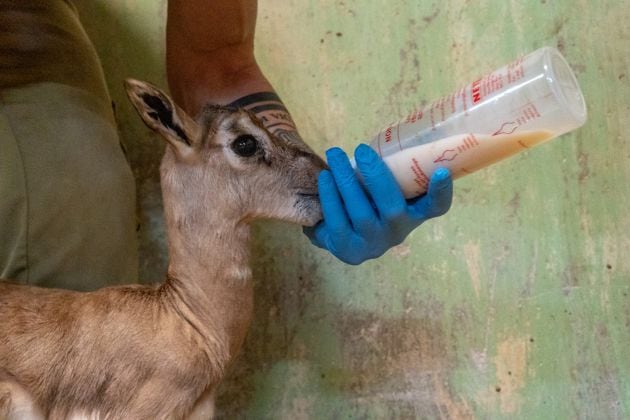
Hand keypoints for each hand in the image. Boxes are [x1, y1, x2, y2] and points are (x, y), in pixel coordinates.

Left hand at [303, 144, 452, 264]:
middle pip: (392, 208)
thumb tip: (391, 131)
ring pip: (361, 213)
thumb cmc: (367, 200)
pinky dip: (330, 196)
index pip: (435, 207)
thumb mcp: (383, 187)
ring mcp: (373, 244)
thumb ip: (390, 170)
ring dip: (346, 180)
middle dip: (376, 176)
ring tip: (335, 154)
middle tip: (361, 149)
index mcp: (414, 214)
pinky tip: (325, 177)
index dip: (441, 192)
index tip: (441, 171)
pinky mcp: (349, 250)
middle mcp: (397, 232)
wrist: (339, 234)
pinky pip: (338, 221)